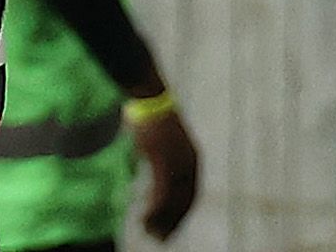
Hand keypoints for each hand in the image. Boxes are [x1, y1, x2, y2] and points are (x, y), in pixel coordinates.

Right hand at [132, 99, 201, 238]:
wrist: (147, 98)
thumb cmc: (149, 117)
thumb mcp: (159, 143)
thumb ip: (160, 160)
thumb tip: (149, 171)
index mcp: (192, 160)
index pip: (191, 196)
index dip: (180, 215)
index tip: (168, 228)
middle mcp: (190, 164)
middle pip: (184, 203)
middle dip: (172, 223)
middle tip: (159, 239)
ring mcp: (177, 163)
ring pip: (172, 201)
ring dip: (161, 220)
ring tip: (149, 233)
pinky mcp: (163, 161)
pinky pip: (160, 193)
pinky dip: (153, 209)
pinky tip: (143, 217)